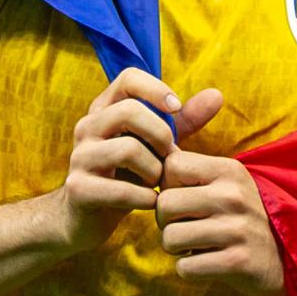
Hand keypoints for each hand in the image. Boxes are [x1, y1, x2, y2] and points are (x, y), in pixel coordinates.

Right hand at [58, 69, 224, 251]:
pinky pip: (122, 190)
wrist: (86, 218)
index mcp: (104, 110)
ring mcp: (79, 157)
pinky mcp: (79, 189)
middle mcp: (87, 127)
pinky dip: (145, 198)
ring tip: (158, 183)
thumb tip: (217, 95)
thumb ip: (183, 122)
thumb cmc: (126, 175)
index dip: (157, 90)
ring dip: (154, 170)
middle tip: (170, 157)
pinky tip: (150, 202)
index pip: (128, 78)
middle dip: (161, 135)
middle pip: (129, 111)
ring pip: (128, 150)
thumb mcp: (154, 146)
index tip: (176, 110)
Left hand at [156, 149, 284, 294]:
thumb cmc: (243, 217)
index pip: (172, 166)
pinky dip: (188, 269)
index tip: (183, 200)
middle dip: (165, 222)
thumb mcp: (228, 183)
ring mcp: (237, 230)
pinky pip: (186, 267)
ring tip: (193, 246)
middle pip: (165, 204)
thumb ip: (193, 168)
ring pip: (170, 238)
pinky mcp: (238, 262)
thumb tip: (157, 146)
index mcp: (229, 171)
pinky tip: (205, 263)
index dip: (167, 186)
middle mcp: (233, 196)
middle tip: (183, 228)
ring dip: (175, 248)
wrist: (287, 256)